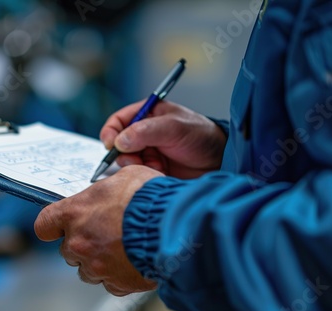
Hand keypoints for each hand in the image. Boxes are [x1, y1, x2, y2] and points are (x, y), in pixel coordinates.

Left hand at [34, 165, 162, 295]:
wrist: (175, 225)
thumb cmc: (149, 197)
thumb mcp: (125, 177)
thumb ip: (106, 188)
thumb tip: (108, 191)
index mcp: (75, 214)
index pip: (44, 225)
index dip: (52, 226)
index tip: (60, 226)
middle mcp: (80, 243)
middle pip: (68, 250)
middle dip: (83, 243)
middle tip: (104, 232)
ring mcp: (97, 266)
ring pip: (87, 270)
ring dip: (99, 261)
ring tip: (121, 248)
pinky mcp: (117, 283)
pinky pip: (110, 283)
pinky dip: (118, 275)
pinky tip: (132, 261)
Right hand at [100, 100, 226, 178]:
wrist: (220, 162)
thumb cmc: (202, 136)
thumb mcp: (174, 128)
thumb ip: (146, 131)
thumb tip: (120, 141)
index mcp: (147, 114)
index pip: (118, 121)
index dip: (111, 132)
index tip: (111, 145)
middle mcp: (144, 133)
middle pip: (118, 143)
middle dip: (123, 153)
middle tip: (134, 160)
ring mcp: (148, 151)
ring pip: (126, 160)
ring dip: (135, 165)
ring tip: (153, 167)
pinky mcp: (152, 168)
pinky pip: (137, 173)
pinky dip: (143, 174)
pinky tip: (159, 174)